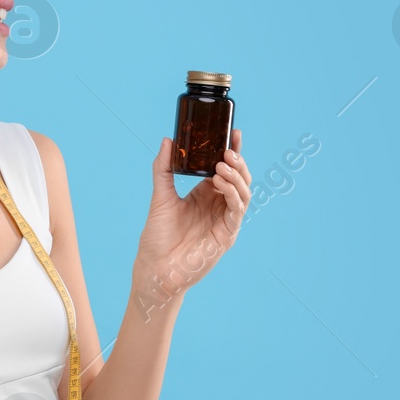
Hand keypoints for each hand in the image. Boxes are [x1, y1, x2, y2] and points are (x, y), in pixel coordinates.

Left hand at [136, 128, 249, 291]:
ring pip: (243, 192)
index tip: (233, 132)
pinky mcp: (227, 234)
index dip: (232, 150)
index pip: (224, 168)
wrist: (155, 267)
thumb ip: (164, 168)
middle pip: (239, 178)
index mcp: (205, 194)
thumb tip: (168, 140)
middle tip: (227, 150)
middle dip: (237, 161)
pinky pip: (238, 210)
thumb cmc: (157, 236)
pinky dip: (233, 194)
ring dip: (236, 176)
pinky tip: (220, 183)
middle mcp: (218, 204)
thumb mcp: (160, 196)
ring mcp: (224, 219)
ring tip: (221, 166)